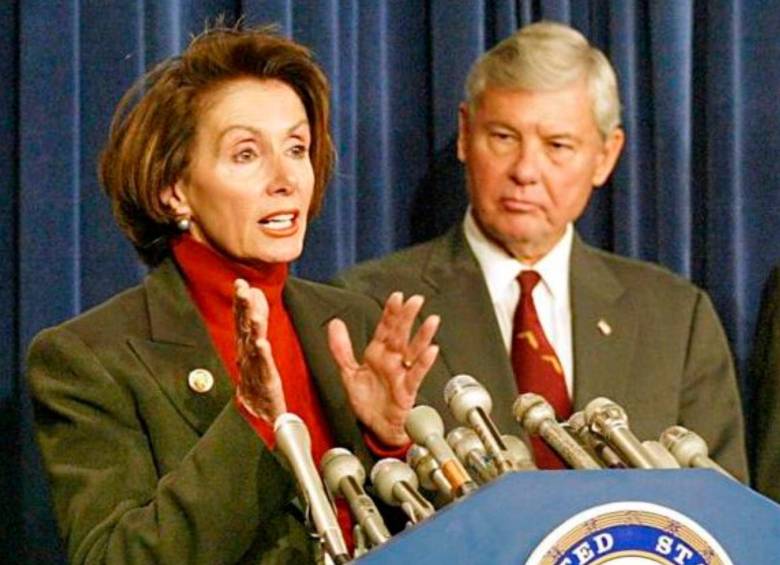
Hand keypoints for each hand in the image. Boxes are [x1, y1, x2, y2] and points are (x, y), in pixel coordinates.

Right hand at [233, 279, 286, 422]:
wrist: (260, 415)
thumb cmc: (258, 380)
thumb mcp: (256, 348)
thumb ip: (257, 321)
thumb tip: (255, 294)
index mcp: (246, 347)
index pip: (241, 320)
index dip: (240, 302)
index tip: (240, 283)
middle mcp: (247, 356)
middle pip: (244, 328)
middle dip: (242, 307)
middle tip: (241, 289)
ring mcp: (255, 369)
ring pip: (253, 344)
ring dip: (253, 327)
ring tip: (255, 313)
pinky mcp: (266, 382)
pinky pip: (264, 367)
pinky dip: (262, 354)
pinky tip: (262, 343)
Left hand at [328, 292, 439, 445]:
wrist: (376, 427)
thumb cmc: (368, 401)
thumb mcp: (349, 372)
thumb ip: (341, 348)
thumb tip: (334, 324)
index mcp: (377, 354)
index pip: (385, 328)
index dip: (390, 313)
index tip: (397, 297)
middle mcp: (391, 361)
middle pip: (400, 334)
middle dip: (407, 317)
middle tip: (415, 300)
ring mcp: (400, 374)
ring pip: (413, 351)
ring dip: (422, 336)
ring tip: (431, 321)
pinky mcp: (406, 389)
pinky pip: (416, 374)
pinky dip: (424, 362)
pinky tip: (431, 351)